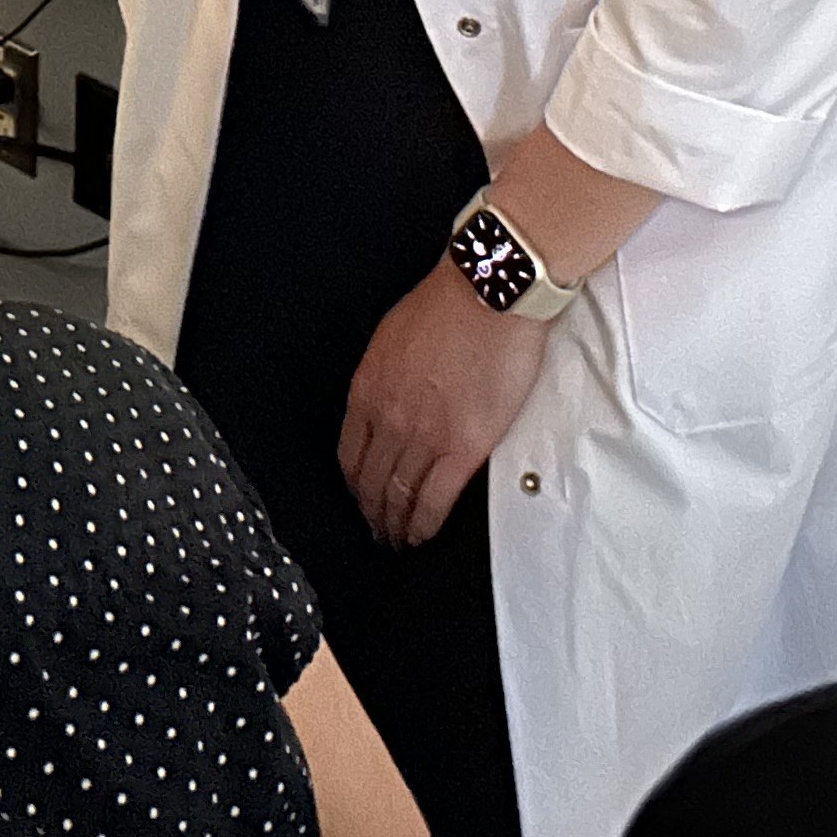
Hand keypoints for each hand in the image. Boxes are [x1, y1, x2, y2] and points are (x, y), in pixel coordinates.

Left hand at [337, 263, 548, 550]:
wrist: (487, 296)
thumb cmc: (448, 307)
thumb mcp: (392, 341)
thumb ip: (385, 379)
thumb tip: (388, 402)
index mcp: (366, 390)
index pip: (349, 454)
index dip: (354, 484)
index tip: (360, 495)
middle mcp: (388, 418)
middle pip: (370, 482)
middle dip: (371, 513)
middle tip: (376, 529)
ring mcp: (424, 436)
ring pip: (398, 498)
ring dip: (395, 525)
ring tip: (398, 540)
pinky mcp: (463, 447)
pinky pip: (433, 501)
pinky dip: (423, 525)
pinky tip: (421, 535)